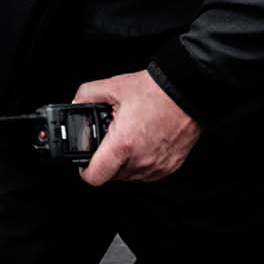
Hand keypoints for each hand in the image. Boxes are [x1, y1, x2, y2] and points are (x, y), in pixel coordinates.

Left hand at [72, 71, 200, 186]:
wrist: (186, 92)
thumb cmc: (156, 92)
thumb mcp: (114, 86)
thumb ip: (88, 94)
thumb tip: (77, 102)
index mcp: (123, 144)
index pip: (95, 176)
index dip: (85, 171)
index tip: (85, 163)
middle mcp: (140, 160)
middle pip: (112, 175)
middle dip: (107, 161)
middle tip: (110, 142)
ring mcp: (156, 166)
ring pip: (130, 176)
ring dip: (125, 163)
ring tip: (129, 139)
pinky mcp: (170, 167)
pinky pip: (148, 173)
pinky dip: (142, 162)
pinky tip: (143, 143)